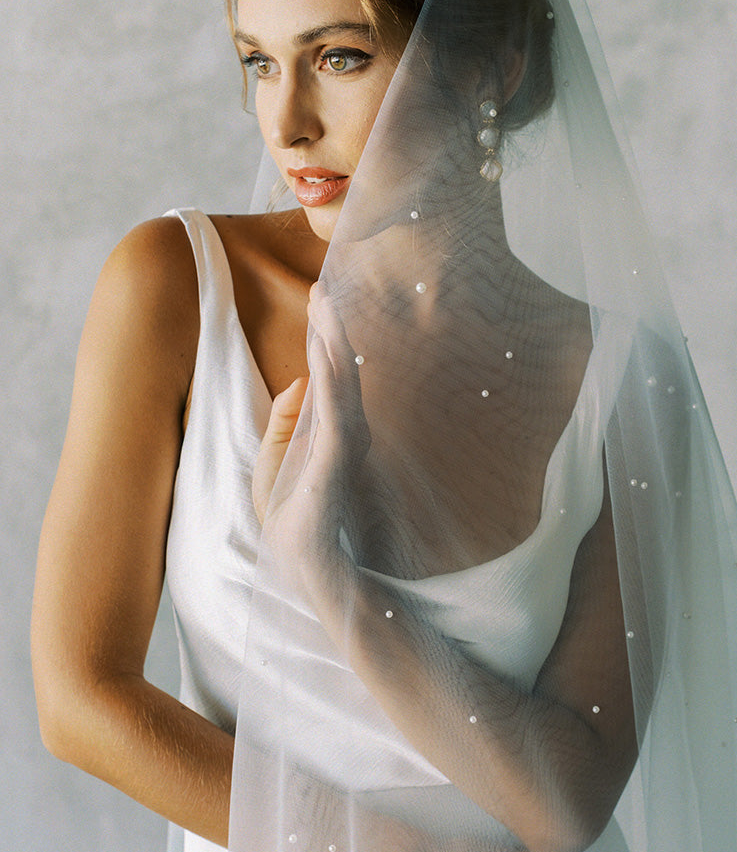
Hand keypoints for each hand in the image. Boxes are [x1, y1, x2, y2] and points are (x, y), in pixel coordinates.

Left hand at [252, 284, 368, 593]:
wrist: (304, 566)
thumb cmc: (292, 519)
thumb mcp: (276, 462)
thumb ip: (286, 422)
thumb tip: (299, 379)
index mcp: (331, 431)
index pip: (328, 376)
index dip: (323, 337)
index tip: (319, 296)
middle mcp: (345, 433)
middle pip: (338, 371)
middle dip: (331, 328)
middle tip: (325, 284)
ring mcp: (344, 447)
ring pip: (341, 384)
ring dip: (334, 344)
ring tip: (327, 304)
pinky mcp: (337, 463)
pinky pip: (336, 413)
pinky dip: (332, 381)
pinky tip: (325, 353)